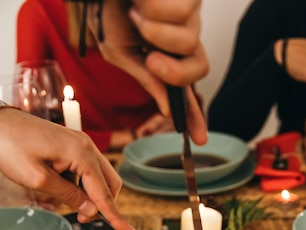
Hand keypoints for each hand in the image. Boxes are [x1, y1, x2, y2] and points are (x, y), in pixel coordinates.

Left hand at [0, 108, 135, 229]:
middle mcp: (87, 147)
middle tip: (81, 218)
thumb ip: (69, 196)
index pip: (104, 192)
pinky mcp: (73, 145)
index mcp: (81, 154)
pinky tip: (62, 187)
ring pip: (101, 177)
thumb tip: (91, 210)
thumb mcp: (38, 180)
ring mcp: (81, 144)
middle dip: (103, 204)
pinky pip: (88, 170)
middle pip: (111, 183)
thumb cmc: (12, 147)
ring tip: (67, 201)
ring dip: (92, 194)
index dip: (115, 216)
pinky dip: (83, 184)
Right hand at [87, 0, 207, 143]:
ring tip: (136, 12)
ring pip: (189, 42)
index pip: (185, 90)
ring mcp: (191, 16)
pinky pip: (181, 13)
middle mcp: (184, 37)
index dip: (193, 114)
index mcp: (167, 57)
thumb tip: (167, 110)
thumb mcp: (120, 52)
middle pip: (200, 68)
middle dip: (176, 72)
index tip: (199, 139)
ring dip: (154, 31)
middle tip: (151, 61)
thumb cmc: (106, 11)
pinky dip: (154, 8)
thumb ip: (147, 79)